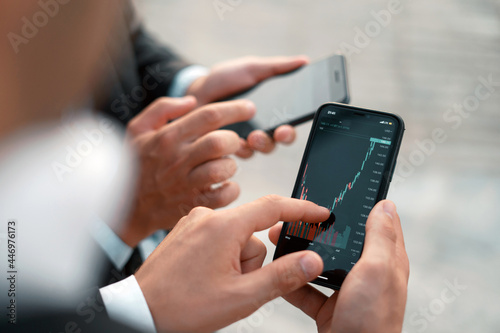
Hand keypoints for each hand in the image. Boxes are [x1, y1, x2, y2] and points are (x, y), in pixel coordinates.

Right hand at [121, 96, 255, 246]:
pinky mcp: (192, 204)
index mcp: (167, 137)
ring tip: (224, 165)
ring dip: (231, 165)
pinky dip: (231, 189)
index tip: (250, 108)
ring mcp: (185, 184)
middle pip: (220, 142)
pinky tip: (223, 184)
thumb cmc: (134, 164)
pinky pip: (224, 195)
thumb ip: (162, 108)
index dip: (235, 109)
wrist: (124, 206)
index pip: (208, 116)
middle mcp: (177, 159)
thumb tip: (192, 100)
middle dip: (234, 140)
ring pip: (223, 169)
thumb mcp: (137, 129)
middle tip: (233, 143)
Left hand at [135, 195, 329, 332]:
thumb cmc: (181, 306)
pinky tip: (206, 277)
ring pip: (236, 238)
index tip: (319, 214)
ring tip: (216, 285)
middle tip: (237, 285)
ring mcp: (194, 223)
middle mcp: (207, 218)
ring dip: (237, 262)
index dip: (302, 210)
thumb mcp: (241, 297)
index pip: (274, 207)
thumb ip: (282, 276)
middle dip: (254, 260)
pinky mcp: (186, 232)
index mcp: (223, 227)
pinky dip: (222, 256)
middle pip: (254, 231)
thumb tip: (311, 261)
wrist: (140, 311)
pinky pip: (218, 238)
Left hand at [186, 56, 309, 155]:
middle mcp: (261, 129)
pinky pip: (237, 154)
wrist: (196, 90)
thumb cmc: (225, 79)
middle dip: (280, 139)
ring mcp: (244, 140)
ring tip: (253, 137)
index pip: (288, 125)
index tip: (287, 126)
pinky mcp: (226, 148)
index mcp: (271, 112)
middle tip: (277, 133)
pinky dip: (237, 149)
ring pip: (260, 150)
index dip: (291, 129)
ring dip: (260, 145)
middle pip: (278, 141)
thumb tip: (304, 61)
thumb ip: (276, 67)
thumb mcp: (250, 69)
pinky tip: (233, 142)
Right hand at [268, 200, 408, 332]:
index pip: (379, 223)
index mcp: (386, 261)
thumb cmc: (371, 321)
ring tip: (281, 241)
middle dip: (321, 228)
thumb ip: (379, 238)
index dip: (363, 204)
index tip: (340, 190)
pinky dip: (292, 284)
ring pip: (321, 263)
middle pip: (343, 241)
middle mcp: (368, 274)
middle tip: (298, 217)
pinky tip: (278, 276)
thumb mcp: (377, 271)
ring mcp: (347, 291)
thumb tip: (386, 205)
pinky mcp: (329, 307)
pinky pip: (307, 290)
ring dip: (301, 253)